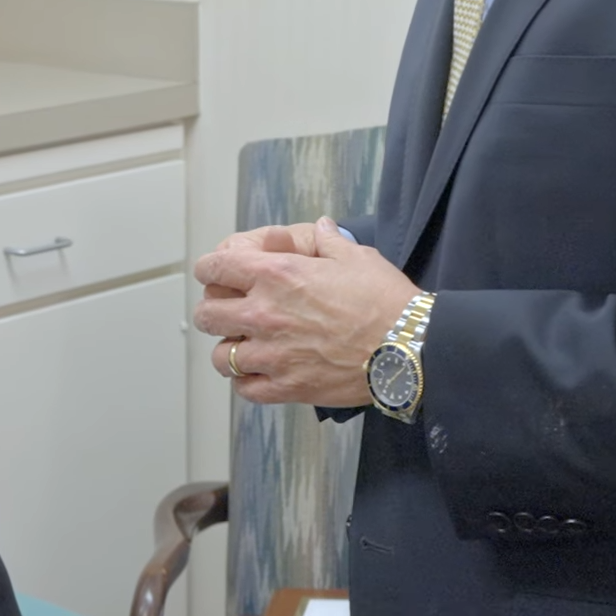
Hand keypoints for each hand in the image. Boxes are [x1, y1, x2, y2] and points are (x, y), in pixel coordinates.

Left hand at [191, 217, 419, 407]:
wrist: (407, 347)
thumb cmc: (383, 298)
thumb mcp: (356, 256)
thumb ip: (329, 240)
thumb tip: (323, 226)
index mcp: (276, 274)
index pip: (215, 268)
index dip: (211, 269)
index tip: (216, 273)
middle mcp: (264, 314)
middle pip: (208, 315)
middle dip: (214, 310)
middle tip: (228, 312)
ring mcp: (272, 355)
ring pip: (221, 357)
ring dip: (229, 349)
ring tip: (245, 347)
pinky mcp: (286, 387)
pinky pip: (245, 389)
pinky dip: (247, 381)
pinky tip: (259, 373)